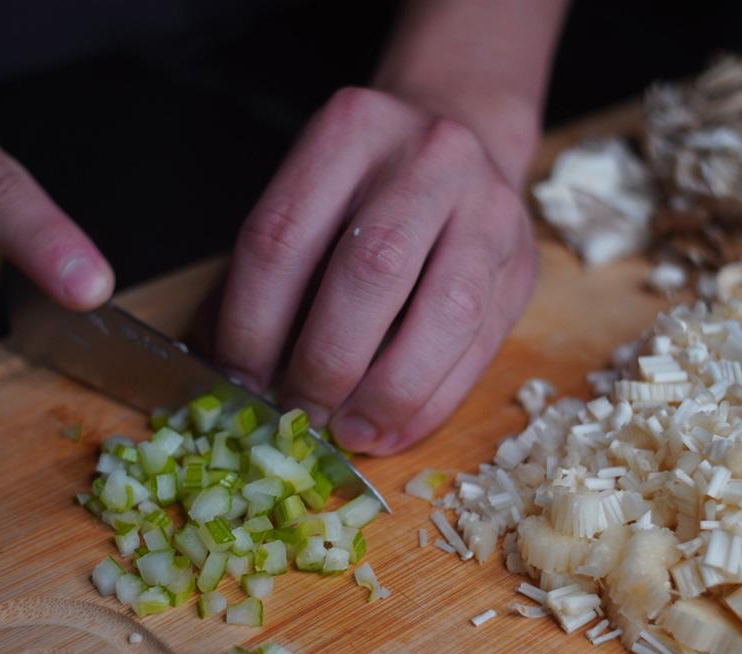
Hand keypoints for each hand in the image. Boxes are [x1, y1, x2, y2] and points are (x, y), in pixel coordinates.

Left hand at [215, 87, 536, 454]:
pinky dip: (430, 404)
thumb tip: (220, 374)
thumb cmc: (363, 190)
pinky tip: (390, 431)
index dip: (251, 323)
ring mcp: (488, 210)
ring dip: (388, 392)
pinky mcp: (521, 265)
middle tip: (297, 415)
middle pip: (372, 270)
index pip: (284, 237)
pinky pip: (479, 348)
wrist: (464, 140)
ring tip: (349, 433)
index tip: (236, 382)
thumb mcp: (307, 199)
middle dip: (326, 362)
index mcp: (349, 132)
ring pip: (445, 314)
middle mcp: (428, 159)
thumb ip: (263, 277)